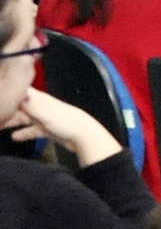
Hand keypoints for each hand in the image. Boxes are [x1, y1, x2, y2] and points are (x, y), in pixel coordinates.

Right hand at [6, 86, 123, 167]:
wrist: (84, 136)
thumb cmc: (66, 122)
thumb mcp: (46, 113)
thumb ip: (31, 104)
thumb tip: (17, 93)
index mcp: (38, 98)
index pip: (19, 91)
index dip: (7, 91)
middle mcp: (39, 105)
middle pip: (18, 105)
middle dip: (5, 108)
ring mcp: (43, 117)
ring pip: (22, 117)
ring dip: (10, 121)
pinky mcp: (47, 129)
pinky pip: (31, 130)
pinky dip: (23, 133)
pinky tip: (14, 137)